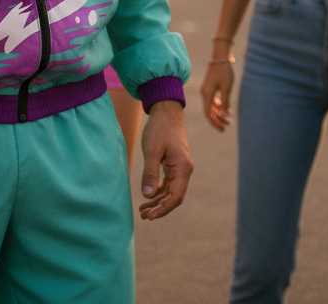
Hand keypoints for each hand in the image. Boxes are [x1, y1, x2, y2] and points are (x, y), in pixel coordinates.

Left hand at [138, 100, 192, 219]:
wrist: (166, 111)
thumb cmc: (160, 129)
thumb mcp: (152, 150)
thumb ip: (150, 173)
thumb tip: (147, 196)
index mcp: (182, 168)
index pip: (175, 197)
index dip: (163, 209)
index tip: (149, 216)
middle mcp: (184, 170)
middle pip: (174, 197)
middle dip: (159, 208)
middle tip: (143, 216)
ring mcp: (180, 168)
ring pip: (171, 191)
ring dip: (158, 201)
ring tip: (143, 210)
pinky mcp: (174, 165)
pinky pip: (168, 183)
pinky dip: (159, 191)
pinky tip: (149, 197)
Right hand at [200, 58, 233, 131]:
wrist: (221, 57)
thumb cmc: (224, 72)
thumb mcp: (226, 88)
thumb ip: (225, 102)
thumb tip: (223, 115)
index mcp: (206, 93)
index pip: (208, 113)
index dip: (214, 122)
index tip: (222, 129)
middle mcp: (205, 93)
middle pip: (209, 111)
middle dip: (217, 119)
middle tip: (226, 127)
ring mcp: (207, 89)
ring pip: (211, 106)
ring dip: (219, 113)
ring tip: (228, 120)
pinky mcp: (211, 86)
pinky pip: (214, 100)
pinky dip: (219, 106)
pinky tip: (227, 110)